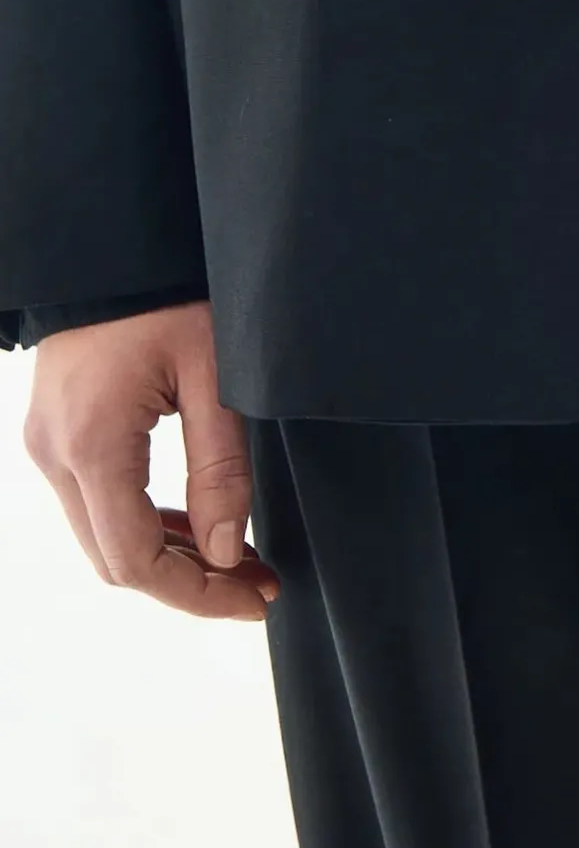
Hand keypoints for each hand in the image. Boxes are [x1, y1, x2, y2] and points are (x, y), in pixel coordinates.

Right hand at [22, 300, 280, 621]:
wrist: (118, 248)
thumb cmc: (170, 298)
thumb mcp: (216, 378)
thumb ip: (222, 469)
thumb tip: (226, 552)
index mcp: (92, 443)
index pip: (135, 559)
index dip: (197, 594)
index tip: (254, 600)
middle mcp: (55, 453)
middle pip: (116, 559)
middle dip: (191, 583)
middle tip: (260, 585)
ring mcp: (49, 445)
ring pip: (105, 537)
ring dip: (173, 558)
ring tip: (245, 563)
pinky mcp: (59, 434)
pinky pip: (100, 504)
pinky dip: (150, 525)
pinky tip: (204, 527)